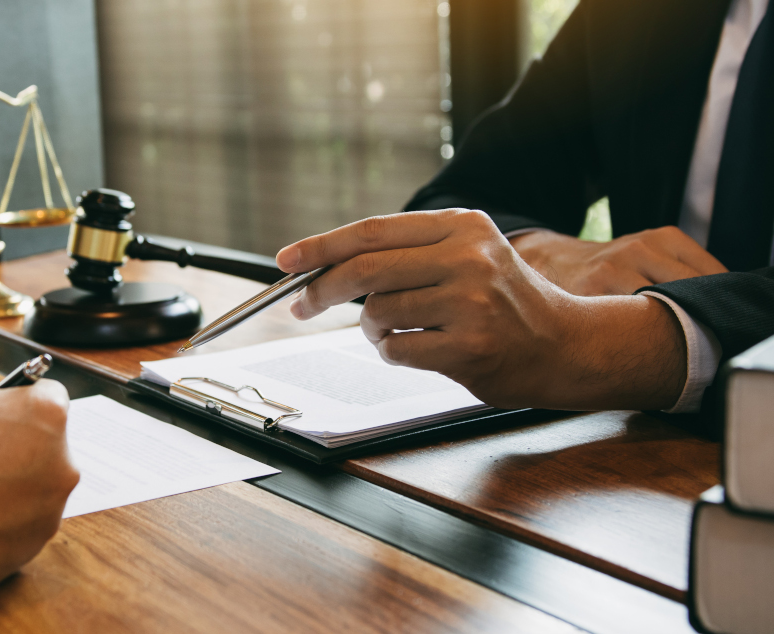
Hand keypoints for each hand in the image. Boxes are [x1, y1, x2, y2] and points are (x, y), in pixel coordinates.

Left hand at [276, 209, 687, 410]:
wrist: (565, 345)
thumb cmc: (502, 303)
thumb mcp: (465, 256)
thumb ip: (406, 254)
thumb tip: (323, 266)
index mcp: (461, 226)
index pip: (372, 231)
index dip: (322, 246)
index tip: (287, 260)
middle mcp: (467, 257)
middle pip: (365, 269)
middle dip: (322, 290)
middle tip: (303, 305)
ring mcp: (470, 302)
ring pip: (378, 314)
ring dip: (374, 330)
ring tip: (402, 330)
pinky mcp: (469, 345)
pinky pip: (396, 350)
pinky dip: (393, 353)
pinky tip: (420, 350)